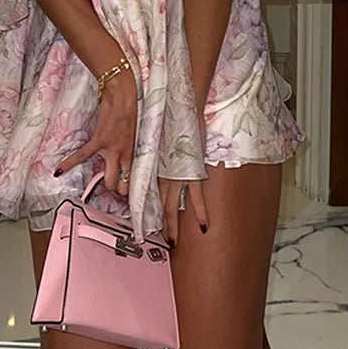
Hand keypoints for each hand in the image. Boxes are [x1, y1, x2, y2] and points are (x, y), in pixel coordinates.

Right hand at [54, 69, 137, 195]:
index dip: (124, 188)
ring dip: (100, 184)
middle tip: (109, 189)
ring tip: (92, 190)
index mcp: (131, 152)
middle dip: (113, 189)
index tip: (121, 191)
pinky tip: (59, 171)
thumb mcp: (132, 132)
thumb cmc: (128, 109)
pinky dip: (68, 163)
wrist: (121, 95)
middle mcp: (122, 154)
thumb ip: (124, 147)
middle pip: (117, 183)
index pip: (129, 179)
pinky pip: (81, 155)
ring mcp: (111, 149)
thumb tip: (117, 155)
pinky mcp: (99, 141)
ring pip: (107, 178)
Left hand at [158, 114, 208, 244]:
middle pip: (159, 205)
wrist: (181, 105)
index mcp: (154, 164)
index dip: (145, 209)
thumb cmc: (170, 116)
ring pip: (173, 206)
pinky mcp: (192, 171)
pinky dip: (201, 212)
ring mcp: (177, 174)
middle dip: (158, 224)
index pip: (147, 192)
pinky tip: (204, 226)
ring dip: (173, 225)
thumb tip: (151, 154)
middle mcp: (162, 172)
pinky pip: (197, 197)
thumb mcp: (157, 135)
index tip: (143, 222)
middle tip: (157, 239)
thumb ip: (154, 148)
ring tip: (173, 242)